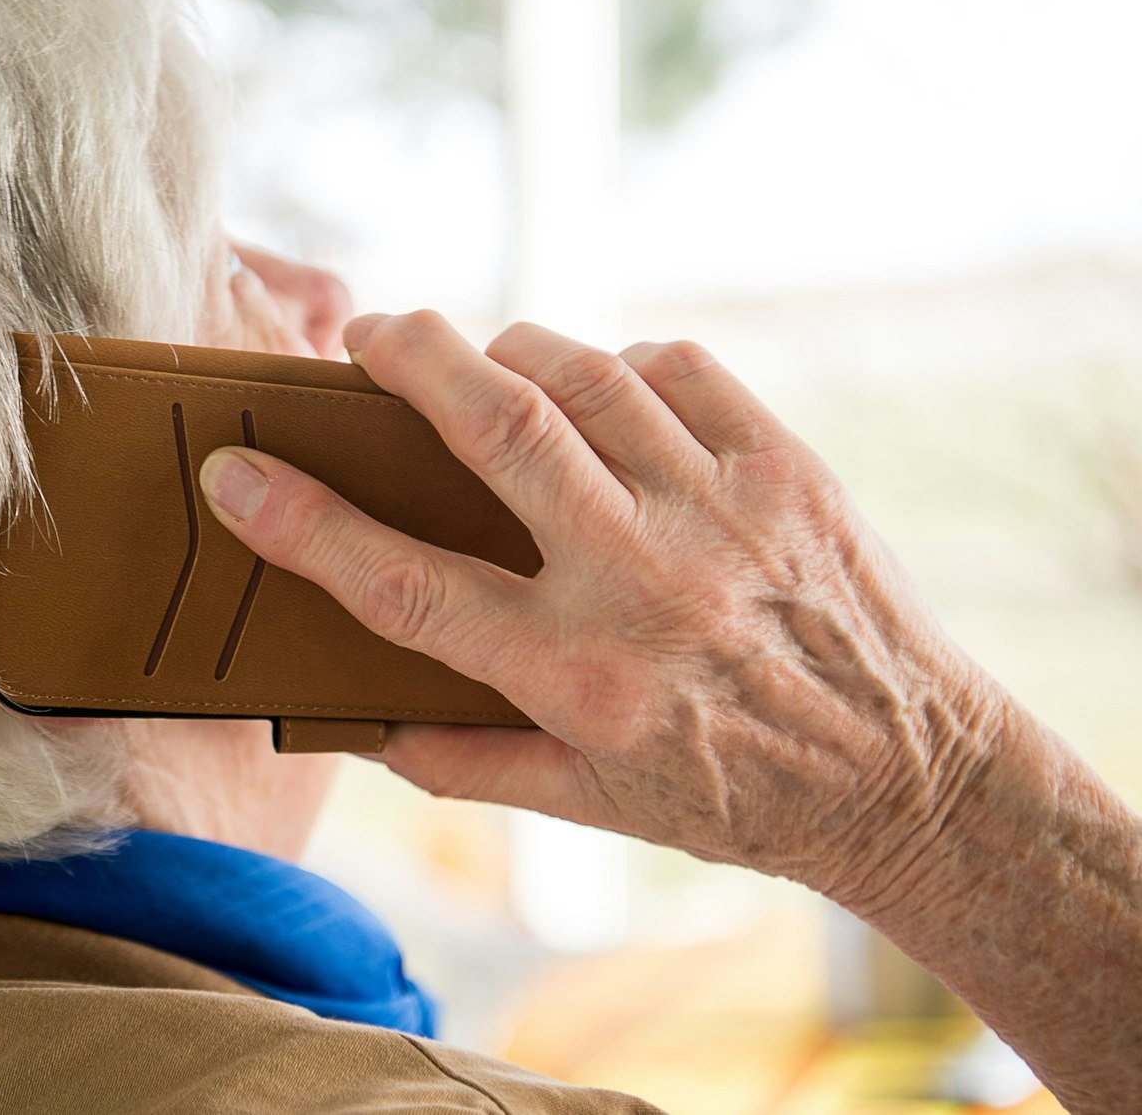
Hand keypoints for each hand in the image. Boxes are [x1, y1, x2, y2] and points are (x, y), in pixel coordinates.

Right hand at [196, 312, 996, 894]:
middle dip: (410, 355)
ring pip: (587, 378)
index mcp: (577, 677)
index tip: (235, 470)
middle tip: (363, 333)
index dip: (304, 523)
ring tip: (483, 363)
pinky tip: (610, 393)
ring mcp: (720, 515)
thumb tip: (364, 731)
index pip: (406, 585)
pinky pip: (681, 370)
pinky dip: (627, 364)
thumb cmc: (739, 799)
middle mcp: (642, 583)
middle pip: (498, 425)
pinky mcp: (785, 471)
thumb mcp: (596, 809)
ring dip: (514, 353)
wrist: (907, 781)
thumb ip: (472, 764)